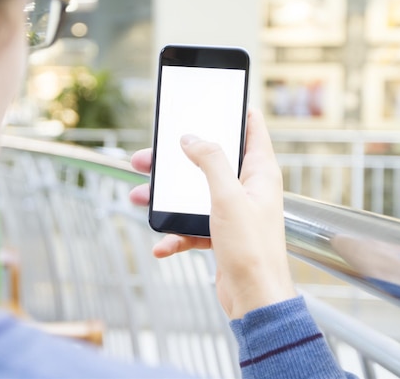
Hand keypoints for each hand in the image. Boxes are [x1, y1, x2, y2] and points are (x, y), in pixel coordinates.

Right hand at [129, 109, 295, 318]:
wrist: (255, 300)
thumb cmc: (253, 249)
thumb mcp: (228, 196)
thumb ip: (210, 161)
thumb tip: (192, 138)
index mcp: (259, 172)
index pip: (251, 129)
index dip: (234, 111)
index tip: (214, 99)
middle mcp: (247, 189)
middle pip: (209, 162)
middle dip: (177, 159)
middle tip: (149, 156)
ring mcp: (233, 212)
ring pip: (194, 194)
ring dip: (167, 198)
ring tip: (140, 197)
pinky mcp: (221, 235)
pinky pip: (192, 227)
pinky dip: (175, 234)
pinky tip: (162, 243)